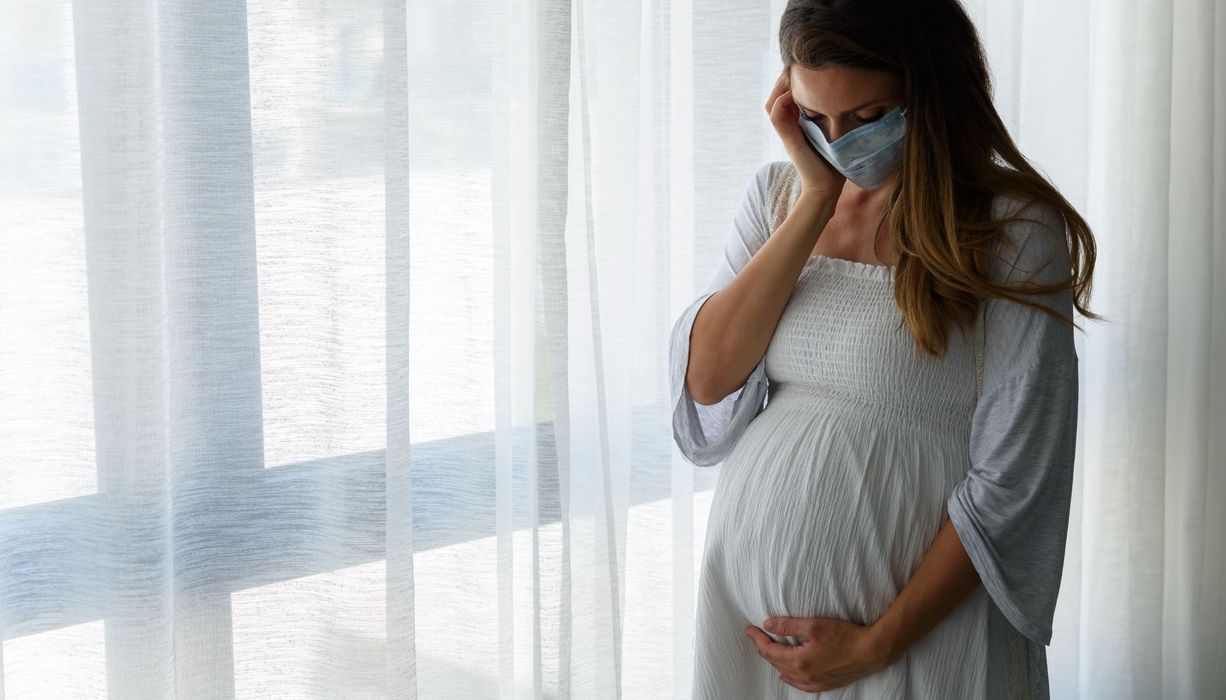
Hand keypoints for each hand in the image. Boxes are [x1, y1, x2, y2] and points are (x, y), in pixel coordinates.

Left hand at [744, 615, 890, 692]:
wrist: (871, 652)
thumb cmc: (845, 636)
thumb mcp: (814, 625)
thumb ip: (788, 625)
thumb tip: (767, 624)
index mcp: (799, 660)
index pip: (769, 650)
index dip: (757, 639)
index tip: (749, 629)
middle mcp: (804, 675)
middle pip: (776, 662)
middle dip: (763, 649)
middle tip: (756, 637)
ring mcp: (815, 681)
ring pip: (786, 674)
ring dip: (775, 662)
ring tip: (767, 651)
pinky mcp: (825, 684)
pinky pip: (801, 685)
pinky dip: (790, 678)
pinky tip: (786, 676)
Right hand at [765, 69, 846, 203]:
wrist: (826, 188)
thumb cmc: (834, 165)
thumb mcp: (835, 135)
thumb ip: (835, 120)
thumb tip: (854, 101)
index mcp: (798, 126)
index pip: (787, 97)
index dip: (795, 83)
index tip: (811, 72)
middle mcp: (789, 128)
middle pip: (777, 96)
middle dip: (788, 81)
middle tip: (802, 69)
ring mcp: (786, 133)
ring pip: (772, 102)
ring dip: (783, 87)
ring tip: (797, 75)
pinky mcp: (788, 139)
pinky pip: (776, 114)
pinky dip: (782, 100)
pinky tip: (797, 93)